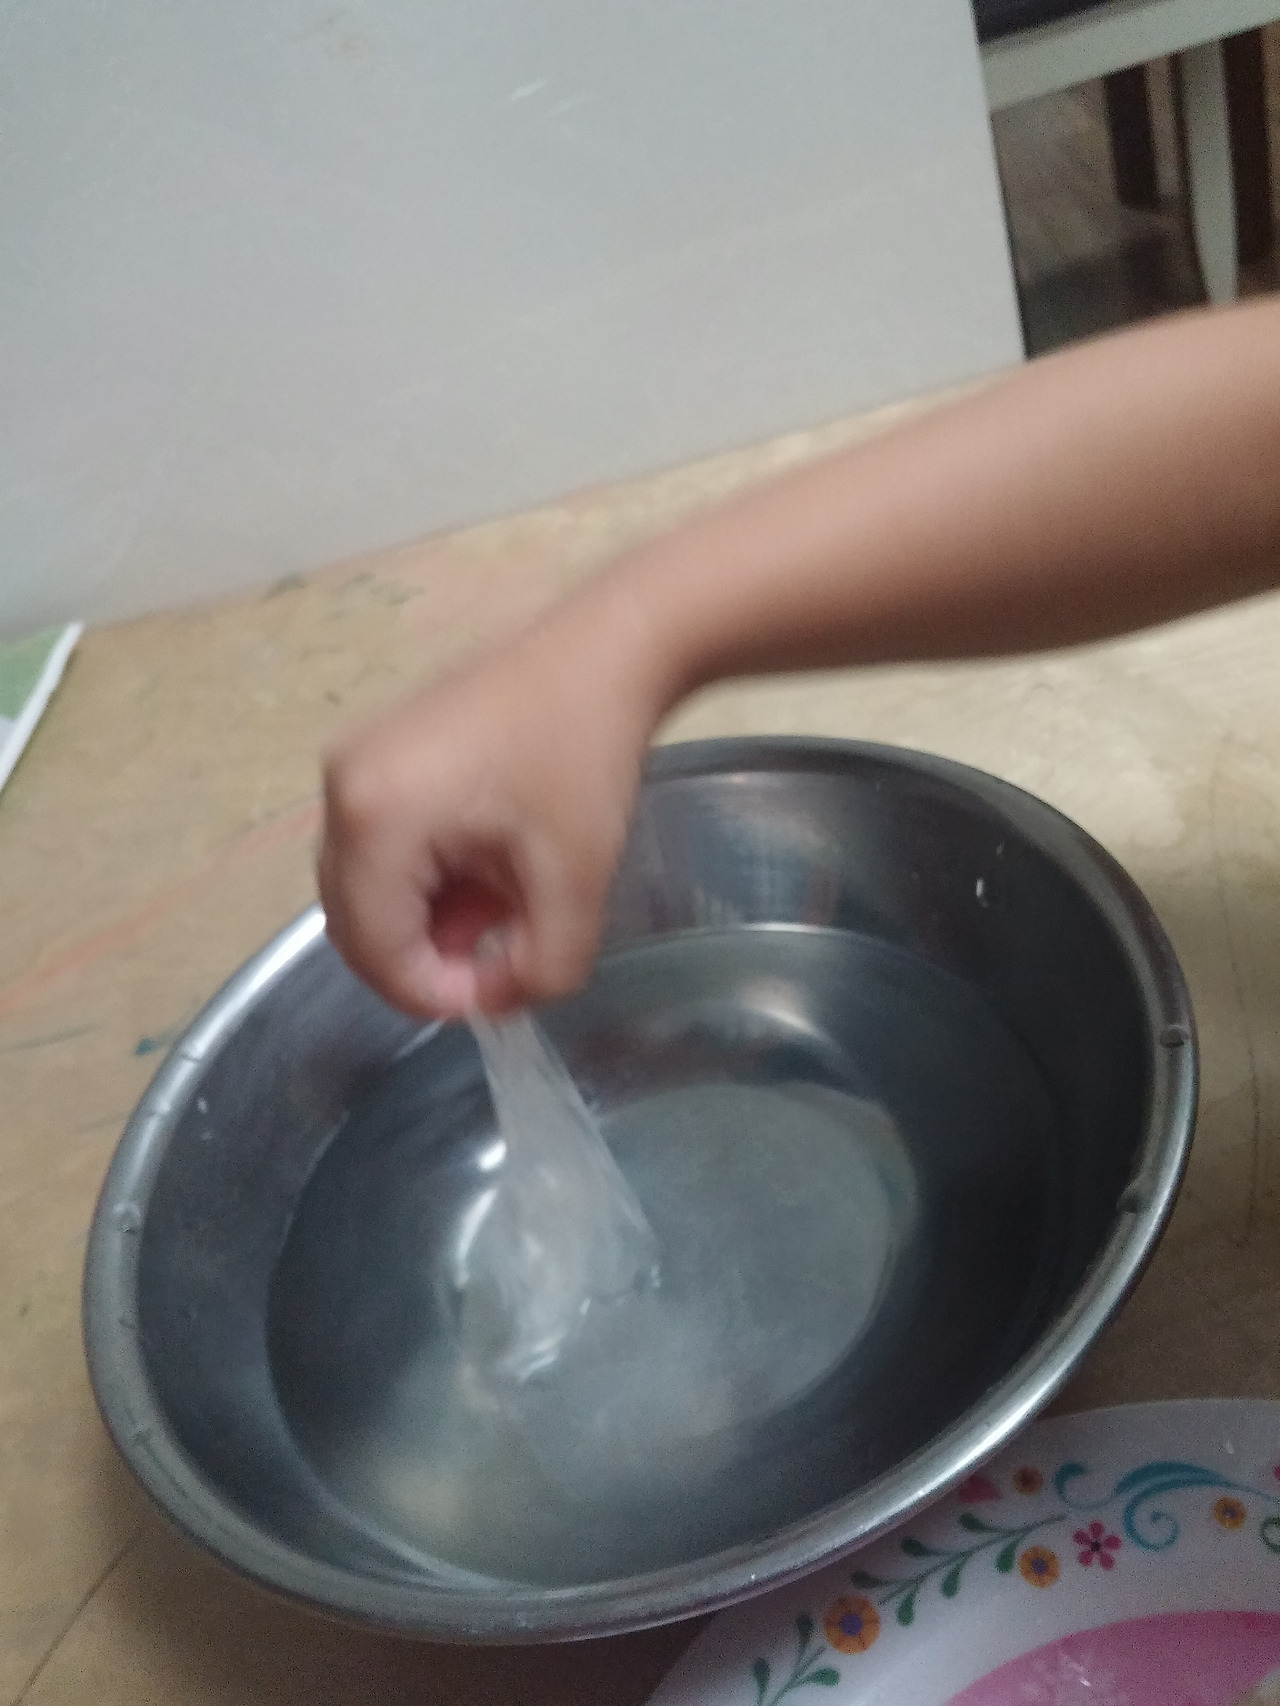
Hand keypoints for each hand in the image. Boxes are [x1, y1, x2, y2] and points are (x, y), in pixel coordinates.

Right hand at [318, 605, 663, 1018]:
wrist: (605, 647)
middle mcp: (340, 788)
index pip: (375, 948)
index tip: (502, 995)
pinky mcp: (377, 755)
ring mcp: (353, 764)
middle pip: (358, 921)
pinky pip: (382, 848)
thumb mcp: (574, 882)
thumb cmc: (584, 754)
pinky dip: (430, 879)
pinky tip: (492, 867)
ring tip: (509, 903)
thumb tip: (499, 1003)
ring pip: (369, 888)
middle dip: (428, 958)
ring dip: (432, 919)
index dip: (434, 994)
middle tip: (506, 956)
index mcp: (373, 817)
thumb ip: (537, 969)